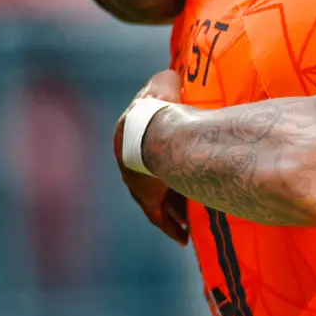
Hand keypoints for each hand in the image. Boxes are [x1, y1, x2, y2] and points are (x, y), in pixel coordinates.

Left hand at [114, 70, 188, 243]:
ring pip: (158, 203)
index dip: (158, 153)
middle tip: (182, 194)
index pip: (142, 148)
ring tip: (188, 223)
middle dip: (165, 186)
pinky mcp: (150, 203)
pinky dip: (173, 227)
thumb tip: (172, 77)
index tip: (170, 159)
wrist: (154, 133)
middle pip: (149, 180)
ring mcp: (139, 187)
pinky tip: (183, 238)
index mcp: (127, 138)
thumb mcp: (163, 84)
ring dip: (173, 211)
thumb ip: (167, 82)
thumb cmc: (159, 106)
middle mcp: (129, 168)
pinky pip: (162, 219)